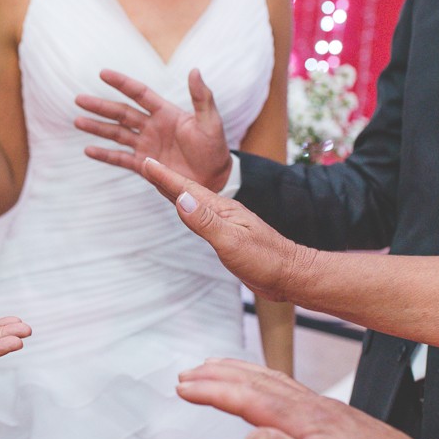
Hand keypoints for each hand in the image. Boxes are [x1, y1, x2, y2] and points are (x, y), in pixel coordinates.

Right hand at [75, 68, 231, 190]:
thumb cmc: (215, 148)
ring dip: (97, 127)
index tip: (103, 74)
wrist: (215, 179)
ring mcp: (146, 146)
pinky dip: (104, 155)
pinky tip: (88, 150)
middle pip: (121, 113)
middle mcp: (152, 127)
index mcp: (166, 113)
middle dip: (100, 106)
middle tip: (78, 99)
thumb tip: (195, 70)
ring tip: (77, 121)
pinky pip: (120, 159)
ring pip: (116, 134)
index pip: (139, 93)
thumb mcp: (211, 122)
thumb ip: (202, 97)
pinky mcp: (144, 165)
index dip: (121, 83)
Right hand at [139, 158, 311, 301]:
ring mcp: (226, 223)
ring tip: (161, 182)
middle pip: (188, 191)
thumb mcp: (231, 241)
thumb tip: (181, 198)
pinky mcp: (228, 236)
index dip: (165, 177)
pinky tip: (186, 211)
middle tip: (147, 164)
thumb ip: (205, 221)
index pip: (187, 189)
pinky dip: (187, 210)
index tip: (146, 162)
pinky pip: (200, 219)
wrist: (291, 275)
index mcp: (221, 209)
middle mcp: (222, 212)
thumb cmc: (265, 260)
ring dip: (175, 192)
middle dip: (166, 178)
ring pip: (194, 203)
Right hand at [176, 358, 427, 438]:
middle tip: (185, 374)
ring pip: (269, 378)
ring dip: (235, 370)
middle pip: (255, 380)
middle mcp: (310, 405)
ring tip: (208, 367)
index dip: (214, 391)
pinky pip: (283, 384)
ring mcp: (319, 406)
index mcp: (306, 420)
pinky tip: (255, 380)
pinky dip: (258, 375)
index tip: (184, 388)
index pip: (249, 399)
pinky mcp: (326, 412)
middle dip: (216, 375)